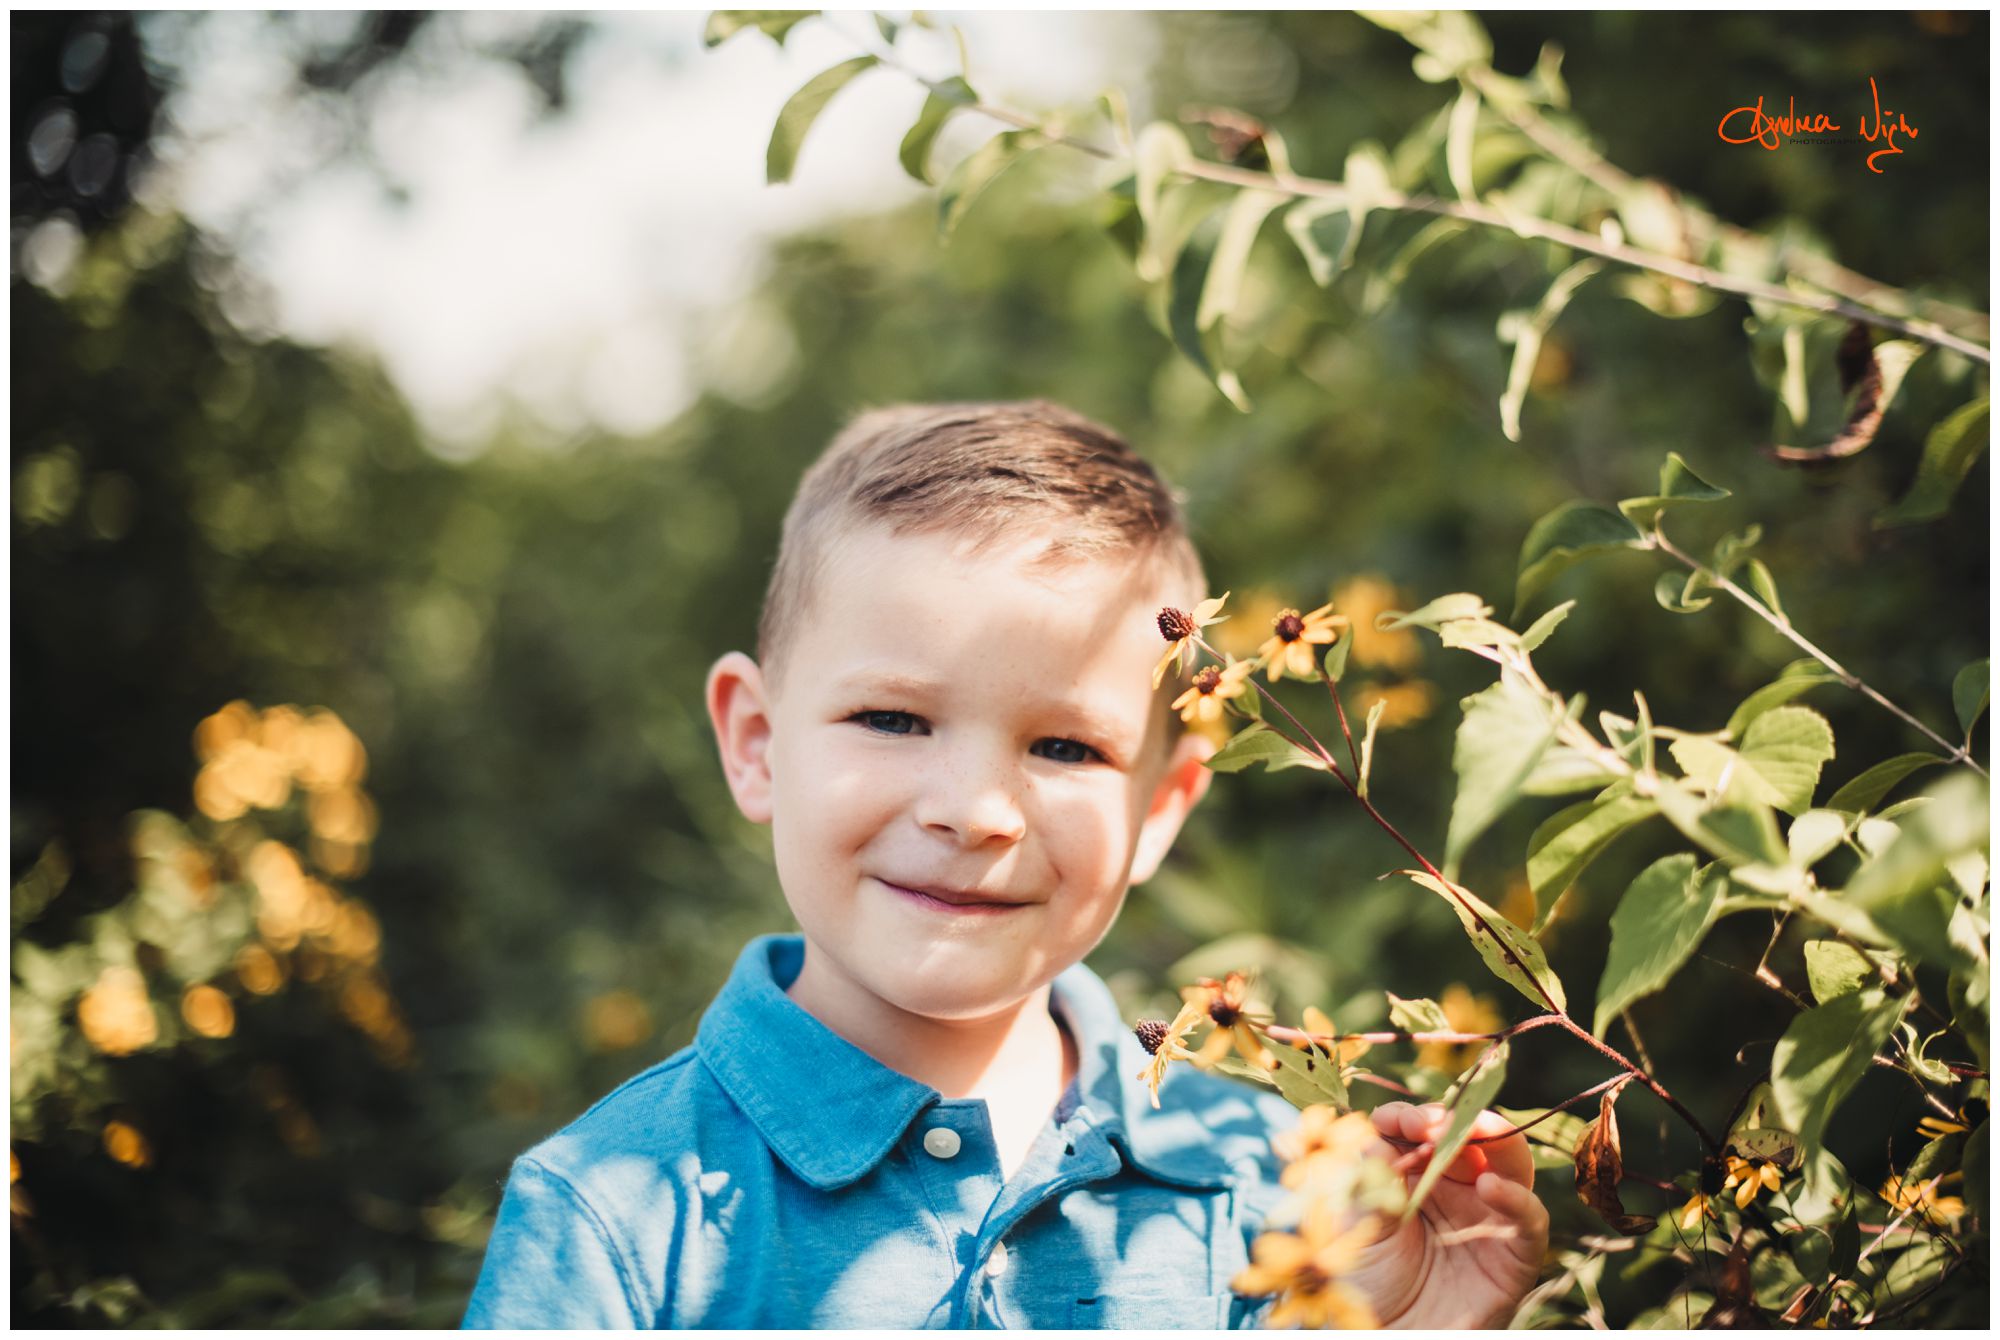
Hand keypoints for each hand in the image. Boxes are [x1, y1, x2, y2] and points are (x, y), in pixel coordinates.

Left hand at [1345, 1102, 1548, 1328]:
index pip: (1418, 1128)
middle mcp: (1455, 1186)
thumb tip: (1375, 1140)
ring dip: (1496, 1139)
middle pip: (1469, 1135)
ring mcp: (1488, 1214)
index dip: (1408, 1117)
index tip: (1395, 1121)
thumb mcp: (1357, 1226)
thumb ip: (1369, 1184)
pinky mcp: (1515, 1251)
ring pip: (1510, 1162)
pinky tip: (1490, 1186)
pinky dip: (1516, 1197)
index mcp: (1415, 1172)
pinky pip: (1529, 1217)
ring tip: (1475, 1131)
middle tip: (1434, 1124)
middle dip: (1454, 1119)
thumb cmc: (1370, 1282)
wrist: (1394, 1337)